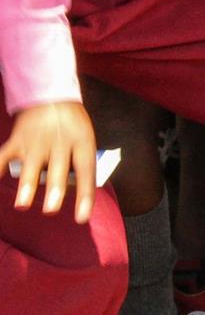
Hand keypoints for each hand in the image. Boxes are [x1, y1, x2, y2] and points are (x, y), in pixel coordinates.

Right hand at [1, 101, 96, 221]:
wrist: (51, 96)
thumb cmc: (72, 124)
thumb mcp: (85, 137)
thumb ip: (79, 162)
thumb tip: (79, 192)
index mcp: (82, 142)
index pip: (86, 171)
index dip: (85, 195)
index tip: (82, 217)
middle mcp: (59, 143)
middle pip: (58, 169)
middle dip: (54, 190)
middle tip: (51, 210)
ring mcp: (36, 142)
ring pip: (31, 165)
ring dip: (26, 186)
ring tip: (22, 205)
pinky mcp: (16, 140)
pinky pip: (3, 156)